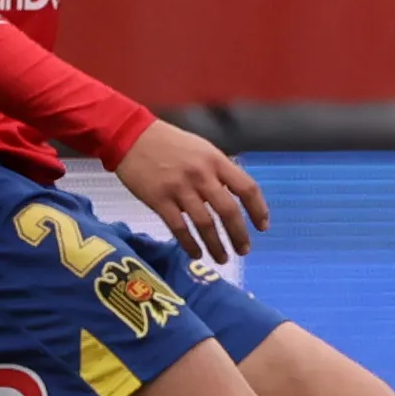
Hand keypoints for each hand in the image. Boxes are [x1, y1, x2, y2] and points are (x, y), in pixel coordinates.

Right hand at [115, 119, 268, 264]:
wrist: (132, 137)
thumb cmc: (169, 143)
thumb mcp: (202, 149)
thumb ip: (218, 171)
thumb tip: (235, 195)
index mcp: (216, 161)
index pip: (247, 188)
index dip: (258, 210)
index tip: (262, 226)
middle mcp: (202, 176)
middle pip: (228, 211)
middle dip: (239, 234)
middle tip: (244, 250)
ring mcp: (180, 189)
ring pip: (205, 223)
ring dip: (216, 245)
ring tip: (223, 258)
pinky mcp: (159, 200)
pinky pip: (179, 228)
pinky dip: (190, 244)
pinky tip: (196, 254)